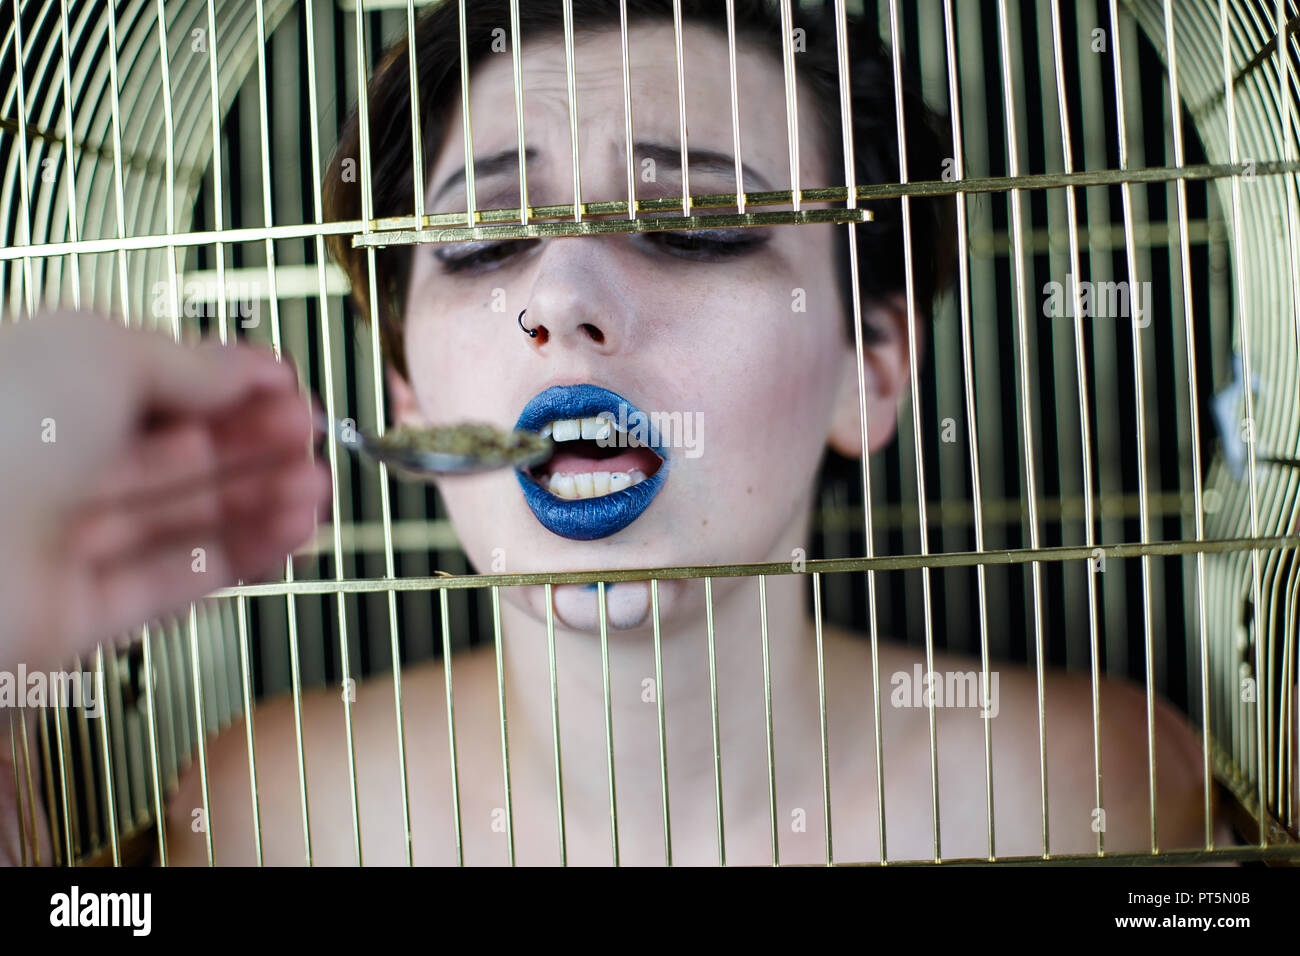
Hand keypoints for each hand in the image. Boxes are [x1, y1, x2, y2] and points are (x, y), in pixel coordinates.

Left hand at [0, 311, 330, 673]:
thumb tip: (246, 369)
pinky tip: (291, 532)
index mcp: (36, 391)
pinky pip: (170, 584)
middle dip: (249, 442)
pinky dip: (237, 558)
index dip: (219, 384)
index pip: (144, 386)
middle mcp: (43, 468)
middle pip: (169, 454)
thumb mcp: (98, 351)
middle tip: (310, 434)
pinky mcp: (76, 619)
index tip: (282, 385)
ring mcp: (59, 547)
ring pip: (176, 520)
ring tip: (317, 485)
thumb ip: (185, 363)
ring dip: (255, 501)